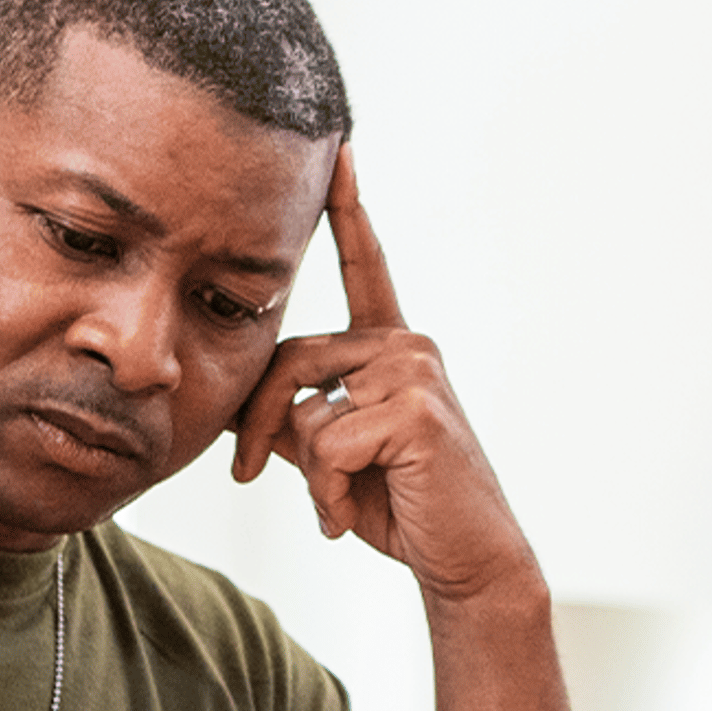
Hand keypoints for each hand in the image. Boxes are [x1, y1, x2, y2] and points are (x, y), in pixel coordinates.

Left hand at [230, 147, 536, 605]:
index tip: (340, 150)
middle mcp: (406, 346)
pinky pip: (326, 442)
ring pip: (304, 405)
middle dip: (258, 422)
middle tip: (245, 475)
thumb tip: (246, 409)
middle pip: (288, 357)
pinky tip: (349, 518)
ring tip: (332, 506)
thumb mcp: (336, 458)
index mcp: (391, 348)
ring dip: (305, 471)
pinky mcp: (415, 408)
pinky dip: (325, 491)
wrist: (466, 560)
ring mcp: (414, 371)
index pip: (364, 267)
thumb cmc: (402, 508)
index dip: (347, 211)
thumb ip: (296, 420)